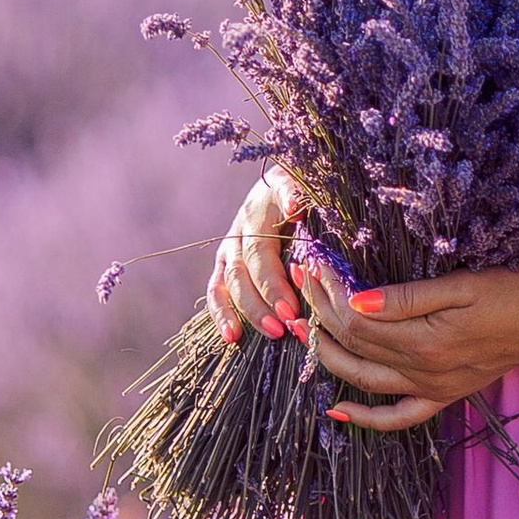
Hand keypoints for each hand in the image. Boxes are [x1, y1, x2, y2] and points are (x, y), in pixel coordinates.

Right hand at [208, 165, 304, 344]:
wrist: (280, 180)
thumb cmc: (300, 188)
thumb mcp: (301, 184)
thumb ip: (296, 195)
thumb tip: (294, 206)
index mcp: (258, 215)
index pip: (260, 255)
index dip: (273, 285)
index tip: (292, 310)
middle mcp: (238, 233)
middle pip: (243, 274)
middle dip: (262, 304)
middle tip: (283, 327)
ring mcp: (228, 250)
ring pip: (227, 285)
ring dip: (243, 313)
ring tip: (263, 336)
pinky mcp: (224, 264)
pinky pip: (217, 291)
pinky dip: (222, 314)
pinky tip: (232, 337)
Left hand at [289, 259, 518, 432]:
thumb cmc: (514, 295)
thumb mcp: (462, 285)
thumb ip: (407, 297)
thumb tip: (355, 300)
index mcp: (424, 341)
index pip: (358, 319)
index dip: (330, 294)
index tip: (314, 265)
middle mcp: (423, 371)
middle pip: (355, 346)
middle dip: (321, 316)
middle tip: (301, 287)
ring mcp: (432, 388)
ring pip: (364, 379)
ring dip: (329, 357)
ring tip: (304, 332)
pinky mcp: (443, 395)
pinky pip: (398, 417)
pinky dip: (365, 417)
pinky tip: (338, 408)